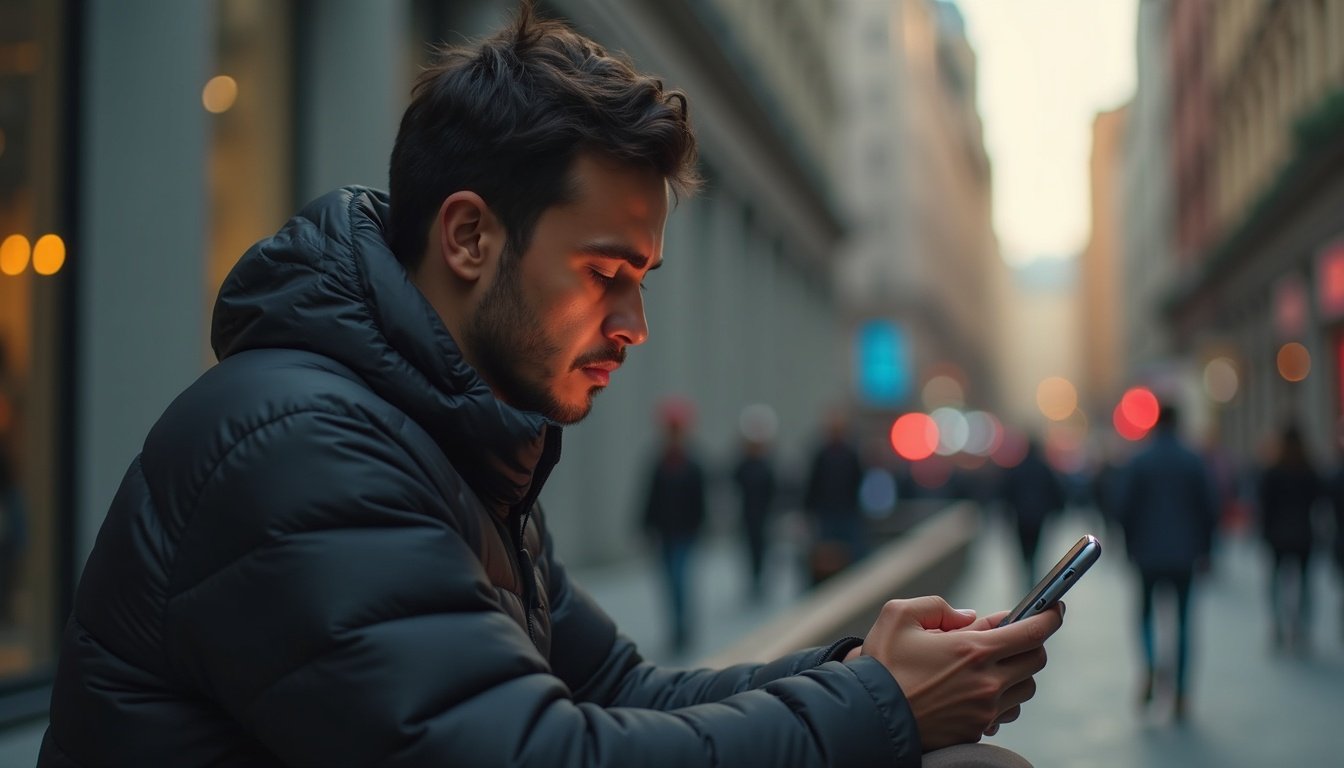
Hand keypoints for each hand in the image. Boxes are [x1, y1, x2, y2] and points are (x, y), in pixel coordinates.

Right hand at [852, 596, 1062, 750]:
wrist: (867, 717)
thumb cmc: (881, 664)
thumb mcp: (899, 615)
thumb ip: (938, 607)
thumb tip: (969, 617)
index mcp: (973, 650)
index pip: (1033, 631)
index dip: (1050, 616)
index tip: (1054, 608)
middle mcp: (987, 682)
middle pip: (1036, 661)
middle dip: (1031, 644)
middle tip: (1012, 636)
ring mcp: (984, 711)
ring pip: (1025, 690)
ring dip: (1016, 674)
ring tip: (989, 666)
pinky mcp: (976, 731)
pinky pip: (1005, 714)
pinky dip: (1000, 700)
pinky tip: (976, 692)